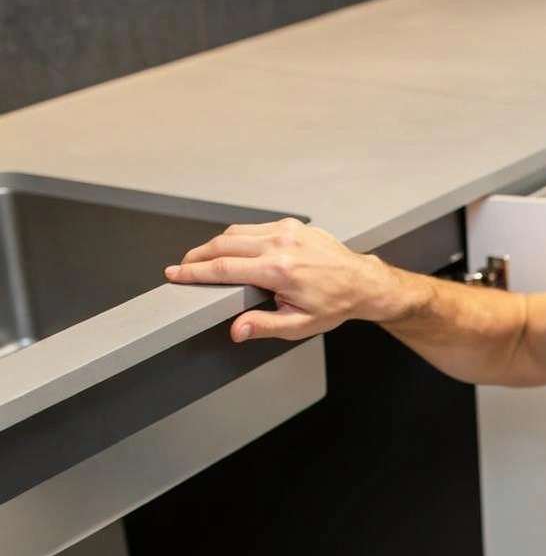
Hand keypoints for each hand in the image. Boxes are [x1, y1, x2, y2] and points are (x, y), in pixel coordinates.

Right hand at [164, 218, 403, 343]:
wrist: (361, 282)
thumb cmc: (334, 305)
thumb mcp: (299, 325)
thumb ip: (264, 326)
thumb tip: (236, 330)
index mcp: (278, 270)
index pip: (224, 268)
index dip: (194, 272)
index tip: (175, 274)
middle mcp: (280, 244)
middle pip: (223, 245)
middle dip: (197, 256)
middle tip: (182, 267)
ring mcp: (285, 230)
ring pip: (236, 233)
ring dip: (214, 245)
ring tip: (201, 260)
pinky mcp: (290, 224)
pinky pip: (253, 229)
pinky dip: (237, 239)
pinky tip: (230, 251)